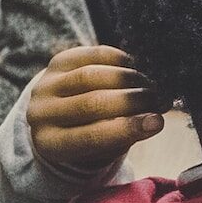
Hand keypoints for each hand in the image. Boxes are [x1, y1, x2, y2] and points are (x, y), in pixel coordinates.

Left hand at [26, 46, 165, 171]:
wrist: (57, 114)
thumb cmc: (88, 135)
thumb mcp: (101, 147)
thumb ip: (124, 135)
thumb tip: (154, 120)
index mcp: (50, 144)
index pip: (90, 137)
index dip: (127, 129)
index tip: (158, 122)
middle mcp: (41, 114)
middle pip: (91, 103)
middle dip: (132, 101)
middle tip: (160, 100)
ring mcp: (45, 84)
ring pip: (91, 76)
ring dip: (129, 80)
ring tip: (151, 86)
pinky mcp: (56, 61)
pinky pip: (91, 55)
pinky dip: (118, 60)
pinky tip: (136, 68)